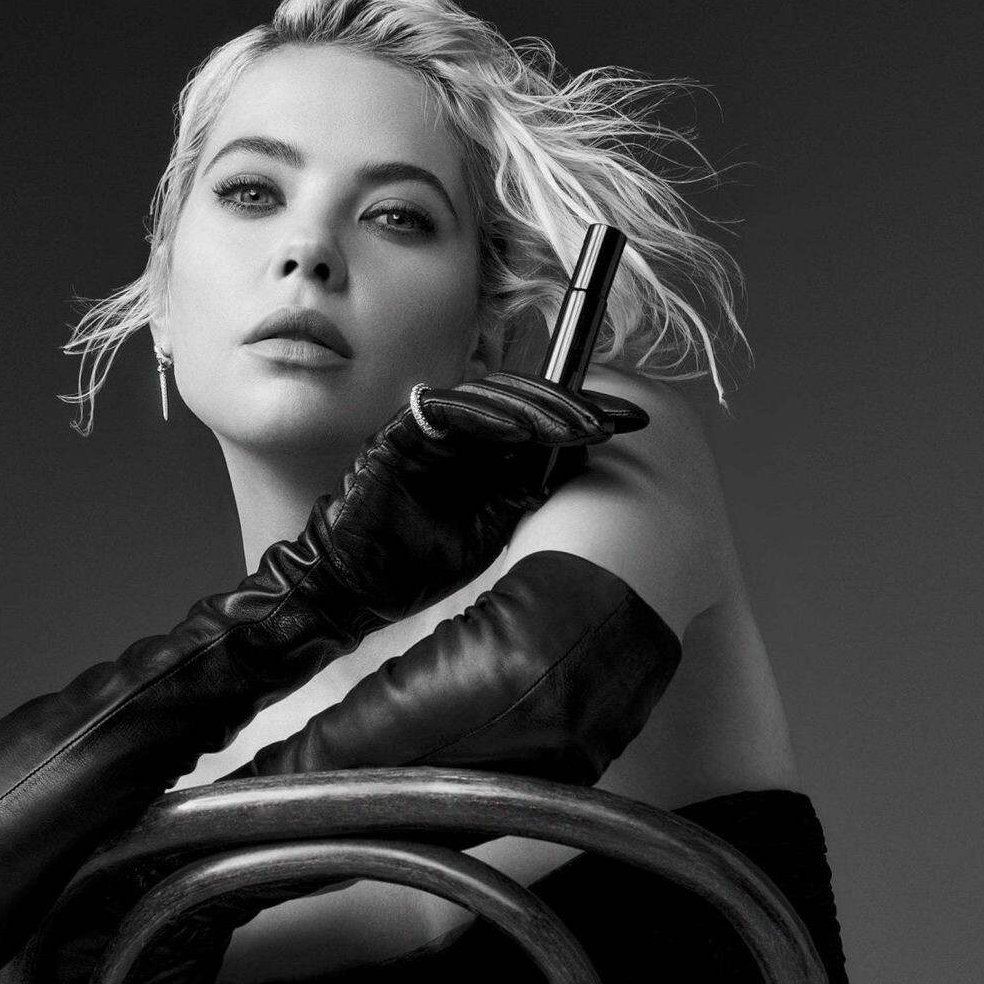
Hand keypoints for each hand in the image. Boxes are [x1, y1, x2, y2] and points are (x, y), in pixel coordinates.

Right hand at [320, 371, 647, 624]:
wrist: (353, 586)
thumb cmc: (415, 564)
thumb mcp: (487, 530)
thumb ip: (520, 495)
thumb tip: (572, 466)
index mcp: (484, 455)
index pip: (539, 422)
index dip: (582, 419)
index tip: (630, 424)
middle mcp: (461, 434)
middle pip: (522, 400)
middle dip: (572, 406)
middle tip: (614, 416)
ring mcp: (431, 429)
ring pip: (491, 397)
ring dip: (537, 406)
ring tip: (578, 419)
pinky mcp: (402, 433)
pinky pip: (447, 410)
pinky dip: (486, 414)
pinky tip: (521, 426)